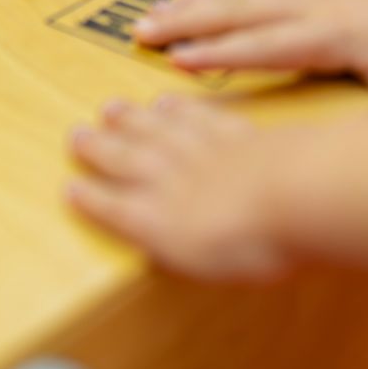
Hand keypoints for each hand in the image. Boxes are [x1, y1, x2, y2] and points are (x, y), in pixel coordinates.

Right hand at [67, 95, 289, 283]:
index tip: (69, 187)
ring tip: (112, 108)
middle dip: (101, 150)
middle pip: (129, 161)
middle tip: (76, 134)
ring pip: (159, 133)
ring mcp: (206, 154)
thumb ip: (176, 248)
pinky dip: (181, 110)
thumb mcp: (207, 266)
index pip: (117, 211)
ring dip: (132, 121)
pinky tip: (170, 102)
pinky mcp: (239, 136)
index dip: (92, 200)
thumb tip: (156, 237)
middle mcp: (174, 184)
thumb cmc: (257, 246)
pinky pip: (201, 119)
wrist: (298, 195)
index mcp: (161, 224)